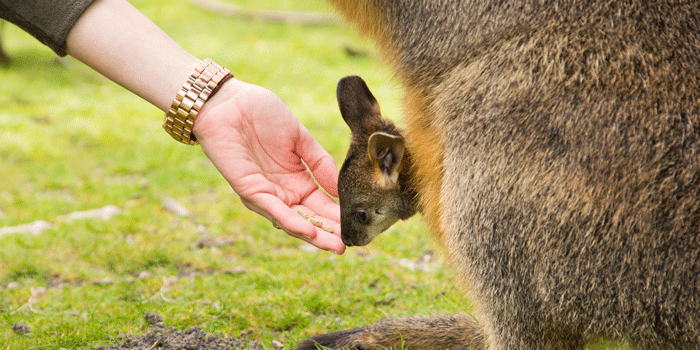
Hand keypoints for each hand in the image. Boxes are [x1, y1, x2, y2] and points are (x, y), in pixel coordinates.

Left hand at [193, 79, 345, 253]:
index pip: (321, 205)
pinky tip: (309, 231)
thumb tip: (341, 187)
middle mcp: (282, 192)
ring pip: (291, 220)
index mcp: (297, 180)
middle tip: (348, 246)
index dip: (337, 217)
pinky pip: (272, 209)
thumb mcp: (300, 138)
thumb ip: (320, 162)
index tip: (358, 228)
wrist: (228, 100)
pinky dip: (291, 222)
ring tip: (335, 245)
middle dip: (327, 234)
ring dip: (313, 235)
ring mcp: (265, 193)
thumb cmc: (261, 113)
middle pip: (308, 219)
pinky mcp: (248, 189)